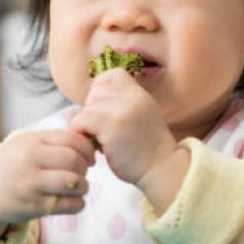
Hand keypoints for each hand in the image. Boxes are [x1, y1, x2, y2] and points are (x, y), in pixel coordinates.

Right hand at [0, 129, 94, 243]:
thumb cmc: (13, 164)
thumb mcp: (27, 143)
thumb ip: (55, 140)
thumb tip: (91, 141)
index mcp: (32, 142)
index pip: (71, 139)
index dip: (88, 149)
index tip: (90, 157)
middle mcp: (30, 161)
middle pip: (74, 160)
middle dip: (86, 167)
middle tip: (83, 172)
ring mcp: (30, 185)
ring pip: (74, 183)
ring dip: (84, 186)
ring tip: (80, 187)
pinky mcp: (32, 207)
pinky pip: (67, 205)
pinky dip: (78, 204)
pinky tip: (75, 201)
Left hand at [71, 68, 177, 187]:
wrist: (162, 168)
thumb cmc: (148, 150)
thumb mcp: (143, 116)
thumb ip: (125, 104)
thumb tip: (94, 100)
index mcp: (140, 95)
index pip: (113, 74)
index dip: (102, 88)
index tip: (104, 109)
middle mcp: (132, 97)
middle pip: (96, 90)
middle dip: (93, 109)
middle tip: (103, 130)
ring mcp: (122, 109)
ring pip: (87, 106)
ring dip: (88, 124)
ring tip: (101, 140)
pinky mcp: (111, 125)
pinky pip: (81, 119)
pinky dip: (81, 132)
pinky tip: (94, 146)